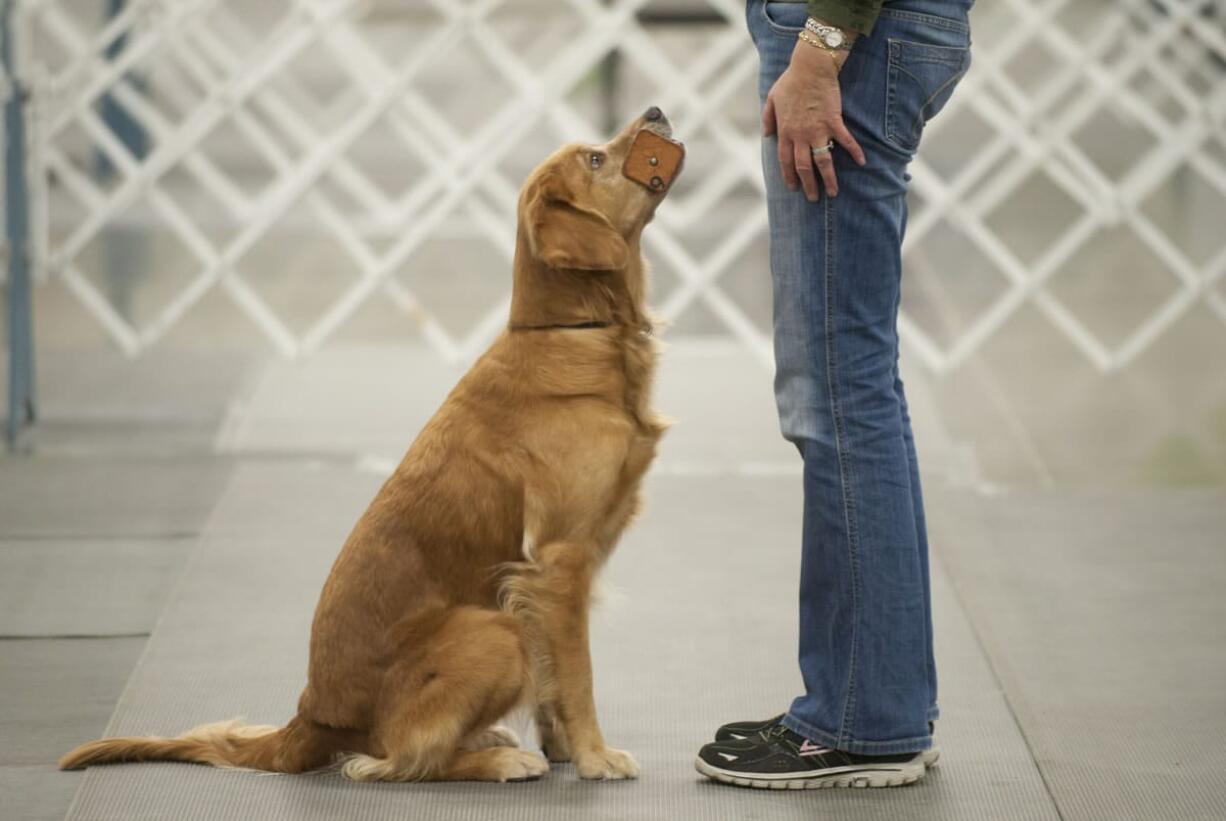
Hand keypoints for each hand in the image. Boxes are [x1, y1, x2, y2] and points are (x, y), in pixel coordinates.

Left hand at [762, 34, 865, 199]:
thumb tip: (767, 134)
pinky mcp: (833, 121)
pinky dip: (854, 151)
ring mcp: (818, 130)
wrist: (811, 68)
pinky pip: (845, 140)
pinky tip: (862, 162)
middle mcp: (800, 135)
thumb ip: (768, 118)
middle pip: (803, 167)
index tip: (794, 188)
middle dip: (808, 185)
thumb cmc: (790, 81)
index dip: (789, 177)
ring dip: (829, 179)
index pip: (785, 161)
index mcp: (785, 132)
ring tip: (833, 192)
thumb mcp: (771, 99)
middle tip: (813, 198)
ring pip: (823, 161)